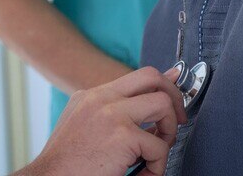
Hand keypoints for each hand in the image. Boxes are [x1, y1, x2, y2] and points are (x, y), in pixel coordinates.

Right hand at [27, 67, 184, 175]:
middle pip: (152, 76)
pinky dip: (157, 165)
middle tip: (176, 122)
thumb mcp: (84, 128)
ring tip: (155, 153)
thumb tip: (140, 110)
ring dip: (168, 131)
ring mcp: (111, 113)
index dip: (162, 84)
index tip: (175, 93)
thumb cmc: (67, 165)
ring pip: (162, 104)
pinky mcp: (122, 135)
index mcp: (91, 96)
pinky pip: (158, 146)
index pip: (136, 78)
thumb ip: (111, 115)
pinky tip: (143, 174)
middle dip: (174, 97)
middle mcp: (101, 98)